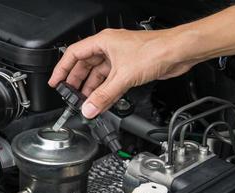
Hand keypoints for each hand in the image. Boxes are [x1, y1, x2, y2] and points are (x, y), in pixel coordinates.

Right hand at [48, 29, 197, 117]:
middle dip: (78, 82)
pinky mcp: (129, 68)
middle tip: (72, 96)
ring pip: (100, 75)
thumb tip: (89, 107)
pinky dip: (107, 92)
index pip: (74, 54)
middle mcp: (110, 49)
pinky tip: (103, 102)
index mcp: (103, 42)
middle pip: (86, 66)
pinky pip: (112, 82)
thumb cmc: (154, 50)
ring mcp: (119, 59)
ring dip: (93, 89)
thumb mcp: (123, 76)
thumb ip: (104, 94)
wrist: (177, 53)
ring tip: (87, 102)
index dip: (62, 68)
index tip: (56, 82)